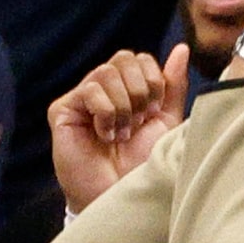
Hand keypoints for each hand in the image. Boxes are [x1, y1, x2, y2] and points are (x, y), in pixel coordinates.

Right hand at [49, 45, 190, 216]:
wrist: (120, 194)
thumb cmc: (141, 163)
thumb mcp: (166, 121)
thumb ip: (172, 85)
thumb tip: (182, 49)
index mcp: (125, 88)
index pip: (139, 58)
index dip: (153, 81)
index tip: (153, 113)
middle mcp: (102, 89)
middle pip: (123, 58)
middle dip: (140, 90)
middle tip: (138, 122)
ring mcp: (80, 98)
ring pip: (106, 72)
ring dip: (123, 106)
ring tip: (122, 133)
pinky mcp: (62, 110)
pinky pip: (90, 90)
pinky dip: (106, 113)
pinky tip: (105, 135)